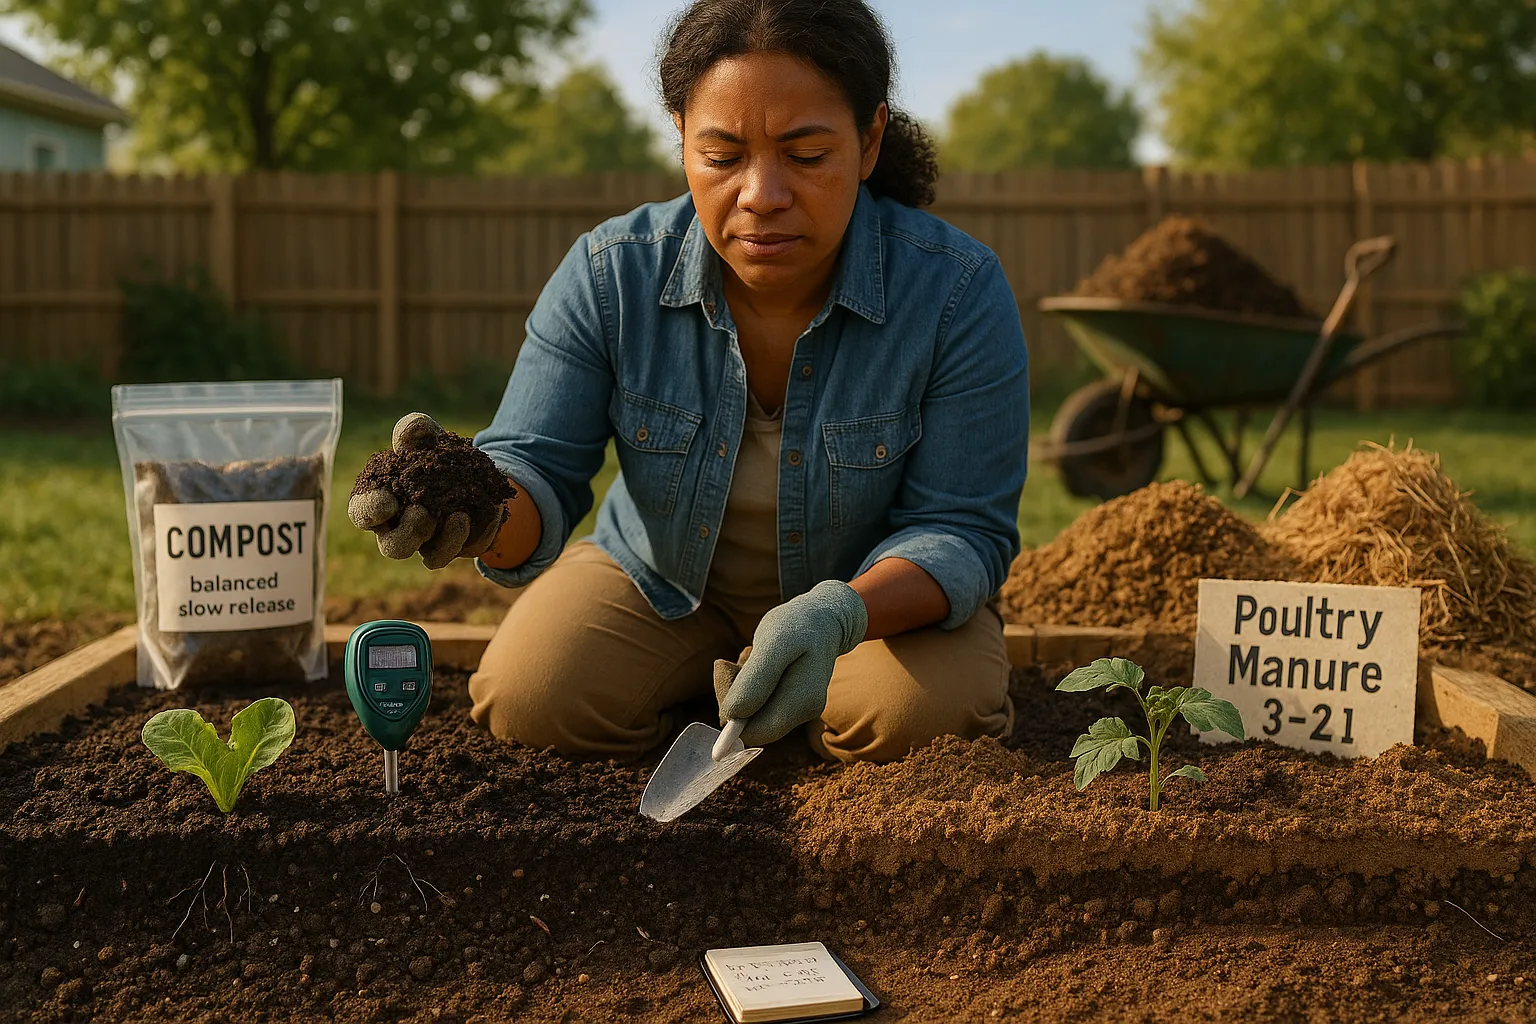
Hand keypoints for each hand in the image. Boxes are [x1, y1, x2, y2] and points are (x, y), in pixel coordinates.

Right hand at [347, 412, 507, 569]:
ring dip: (446, 541)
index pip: (363, 514)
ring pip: (433, 558)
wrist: (473, 468)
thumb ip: (415, 430)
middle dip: (408, 534)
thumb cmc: (434, 453)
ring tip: (460, 516)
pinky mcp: (462, 546)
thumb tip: (411, 429)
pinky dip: (483, 530)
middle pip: (393, 548)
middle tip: (422, 513)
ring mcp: (433, 542)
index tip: (386, 501)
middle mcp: (403, 528)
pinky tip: (493, 509)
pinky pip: (470, 549)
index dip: (369, 512)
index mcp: (382, 502)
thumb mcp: (426, 436)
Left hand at [713, 581, 867, 747]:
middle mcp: (806, 712)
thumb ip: (753, 682)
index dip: (732, 713)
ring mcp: (801, 709)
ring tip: (753, 658)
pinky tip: (760, 664)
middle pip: (753, 726)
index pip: (754, 732)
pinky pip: (760, 705)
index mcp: (803, 703)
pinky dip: (751, 687)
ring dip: (742, 690)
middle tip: (736, 661)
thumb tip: (730, 718)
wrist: (823, 619)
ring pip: (754, 716)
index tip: (728, 671)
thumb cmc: (796, 626)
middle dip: (736, 697)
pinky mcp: (794, 704)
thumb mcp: (773, 643)